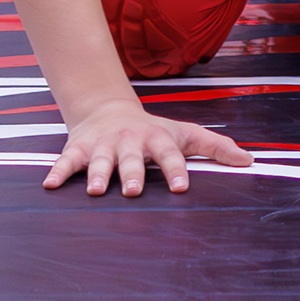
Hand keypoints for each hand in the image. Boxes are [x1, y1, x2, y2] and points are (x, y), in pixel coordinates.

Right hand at [44, 99, 252, 196]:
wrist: (109, 109)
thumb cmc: (155, 131)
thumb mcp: (185, 134)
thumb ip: (215, 147)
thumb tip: (249, 162)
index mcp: (158, 139)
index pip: (170, 154)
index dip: (177, 169)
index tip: (182, 188)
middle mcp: (130, 140)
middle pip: (133, 158)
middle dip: (132, 173)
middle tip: (133, 191)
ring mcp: (104, 145)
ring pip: (100, 160)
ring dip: (98, 174)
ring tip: (96, 190)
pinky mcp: (79, 149)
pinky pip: (67, 161)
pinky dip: (59, 172)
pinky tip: (50, 185)